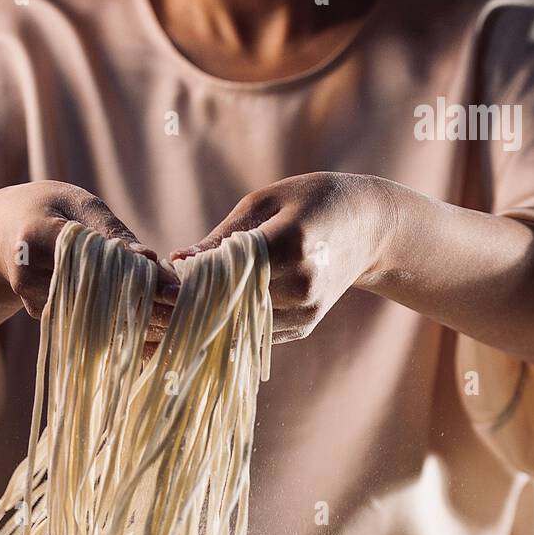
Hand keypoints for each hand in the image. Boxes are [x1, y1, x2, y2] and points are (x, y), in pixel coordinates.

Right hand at [0, 181, 179, 330]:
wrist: (2, 235)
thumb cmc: (49, 210)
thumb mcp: (79, 205)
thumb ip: (112, 231)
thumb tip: (150, 259)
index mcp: (36, 236)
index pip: (93, 259)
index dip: (135, 275)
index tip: (173, 289)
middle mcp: (30, 276)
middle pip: (98, 296)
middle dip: (143, 304)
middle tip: (182, 308)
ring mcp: (34, 302)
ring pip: (95, 316)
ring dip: (135, 317)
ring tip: (169, 314)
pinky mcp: (44, 318)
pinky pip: (88, 323)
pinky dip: (119, 322)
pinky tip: (144, 319)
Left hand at [170, 172, 398, 342]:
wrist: (367, 228)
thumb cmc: (310, 202)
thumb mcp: (265, 201)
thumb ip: (223, 235)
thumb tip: (178, 261)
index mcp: (292, 244)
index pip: (229, 270)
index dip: (194, 277)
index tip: (166, 278)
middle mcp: (302, 284)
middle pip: (232, 302)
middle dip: (196, 300)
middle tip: (166, 295)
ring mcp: (305, 311)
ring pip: (240, 324)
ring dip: (210, 316)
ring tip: (188, 300)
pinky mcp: (303, 328)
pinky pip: (254, 333)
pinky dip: (231, 324)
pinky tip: (215, 311)